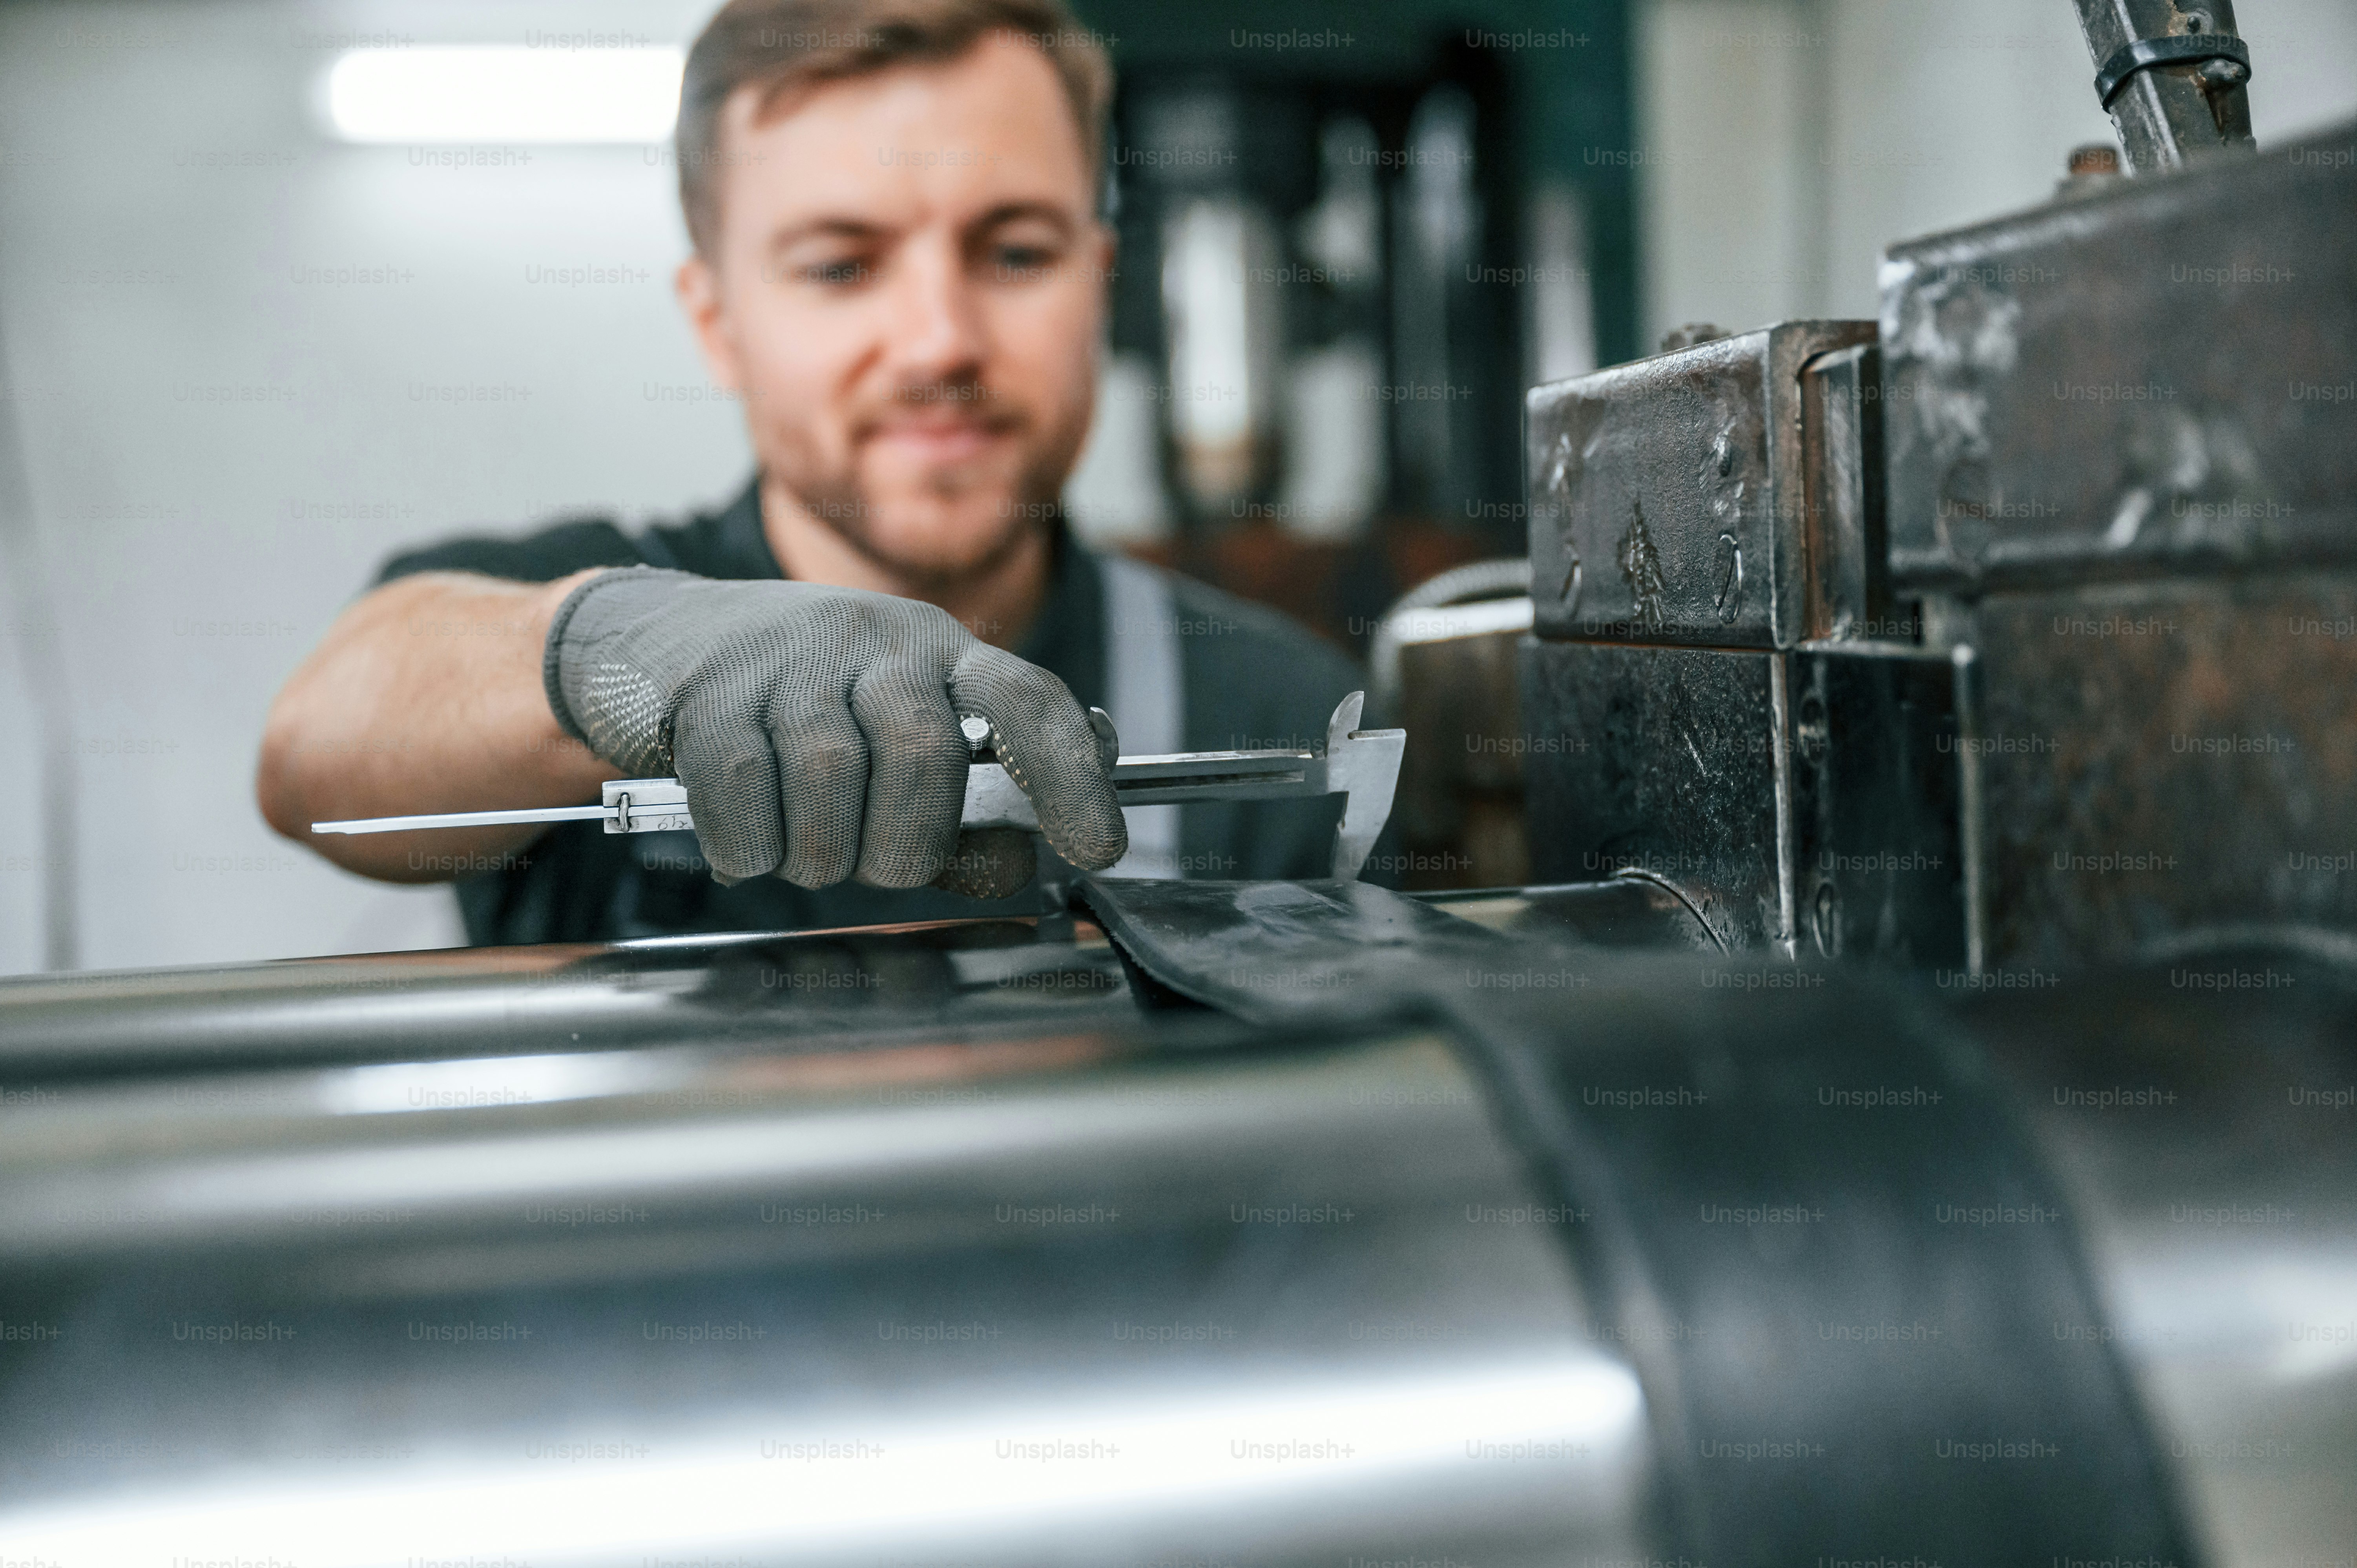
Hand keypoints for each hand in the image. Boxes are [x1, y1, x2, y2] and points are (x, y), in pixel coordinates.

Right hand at [544, 568, 1124, 888]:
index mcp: (940, 654)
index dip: (1072, 777)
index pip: (1028, 702)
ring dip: (821, 854)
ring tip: (805, 850)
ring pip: (831, 778)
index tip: (1098, 849)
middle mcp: (875, 640)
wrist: (659, 639)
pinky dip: (751, 846)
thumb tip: (1025, 864)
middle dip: (905, 844)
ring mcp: (788, 659)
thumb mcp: (894, 758)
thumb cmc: (801, 716)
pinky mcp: (709, 691)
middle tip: (875, 865)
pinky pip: (746, 791)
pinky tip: (749, 844)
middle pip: (923, 752)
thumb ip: (966, 825)